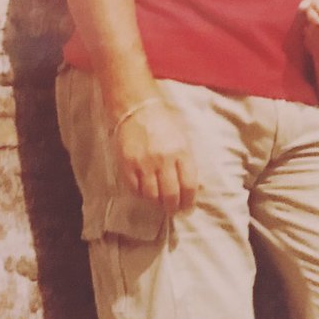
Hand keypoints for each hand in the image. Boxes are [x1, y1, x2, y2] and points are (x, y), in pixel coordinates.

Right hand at [115, 98, 198, 213]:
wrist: (138, 109)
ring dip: (157, 203)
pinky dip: (141, 194)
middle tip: (173, 210)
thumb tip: (191, 185)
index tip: (188, 206)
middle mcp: (164, 160)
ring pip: (152, 196)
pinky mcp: (127, 165)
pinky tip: (145, 192)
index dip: (189, 200)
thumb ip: (186, 161)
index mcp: (182, 152)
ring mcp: (144, 164)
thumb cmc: (165, 123)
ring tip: (159, 202)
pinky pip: (135, 189)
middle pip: (170, 195)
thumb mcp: (183, 139)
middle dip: (173, 207)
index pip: (189, 185)